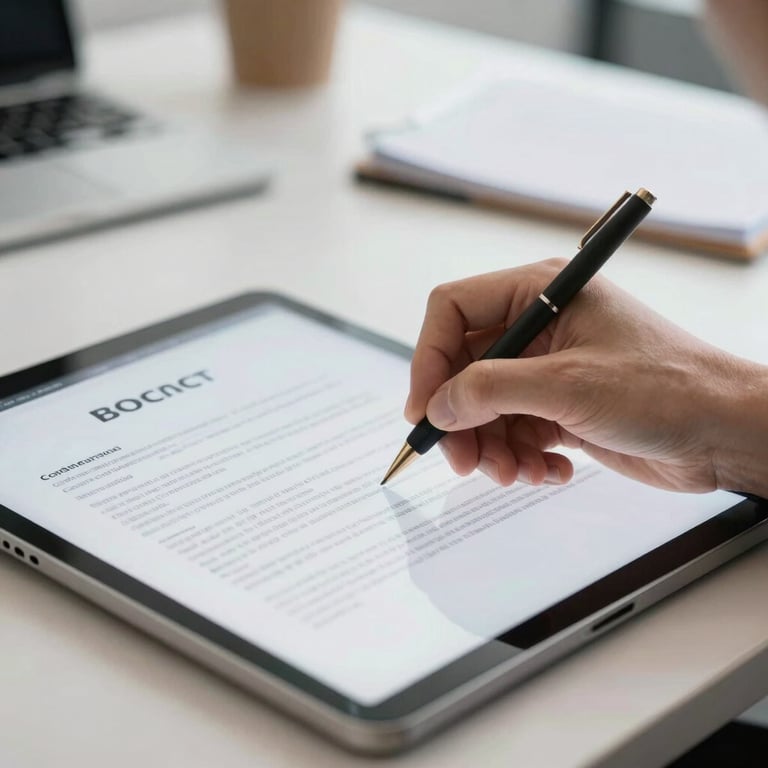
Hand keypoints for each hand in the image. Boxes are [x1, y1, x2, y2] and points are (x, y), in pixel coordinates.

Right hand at [405, 260, 767, 495]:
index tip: (424, 410)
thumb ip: (490, 391)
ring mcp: (548, 369)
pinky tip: (549, 471)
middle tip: (464, 462)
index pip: (454, 311)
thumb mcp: (568, 385)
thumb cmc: (668, 388)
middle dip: (461, 419)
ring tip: (515, 473)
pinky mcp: (560, 407)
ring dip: (491, 447)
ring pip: (485, 408)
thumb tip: (436, 406)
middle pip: (464, 368)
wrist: (724, 433)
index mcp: (541, 295)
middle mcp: (539, 328)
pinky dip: (521, 458)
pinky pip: (514, 432)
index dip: (429, 359)